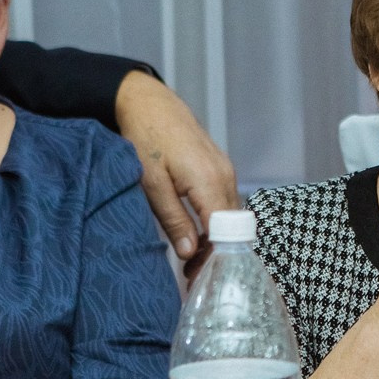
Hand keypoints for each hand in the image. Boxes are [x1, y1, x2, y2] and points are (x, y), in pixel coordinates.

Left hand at [115, 72, 238, 261]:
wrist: (149, 103)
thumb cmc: (146, 138)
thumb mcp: (152, 184)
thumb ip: (173, 219)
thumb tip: (189, 253)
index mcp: (210, 182)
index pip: (226, 233)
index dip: (214, 258)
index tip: (196, 276)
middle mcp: (226, 177)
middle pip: (232, 228)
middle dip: (215, 253)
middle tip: (190, 274)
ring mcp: (226, 171)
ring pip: (230, 216)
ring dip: (215, 238)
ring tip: (191, 258)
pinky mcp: (221, 168)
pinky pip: (225, 202)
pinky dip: (215, 221)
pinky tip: (197, 232)